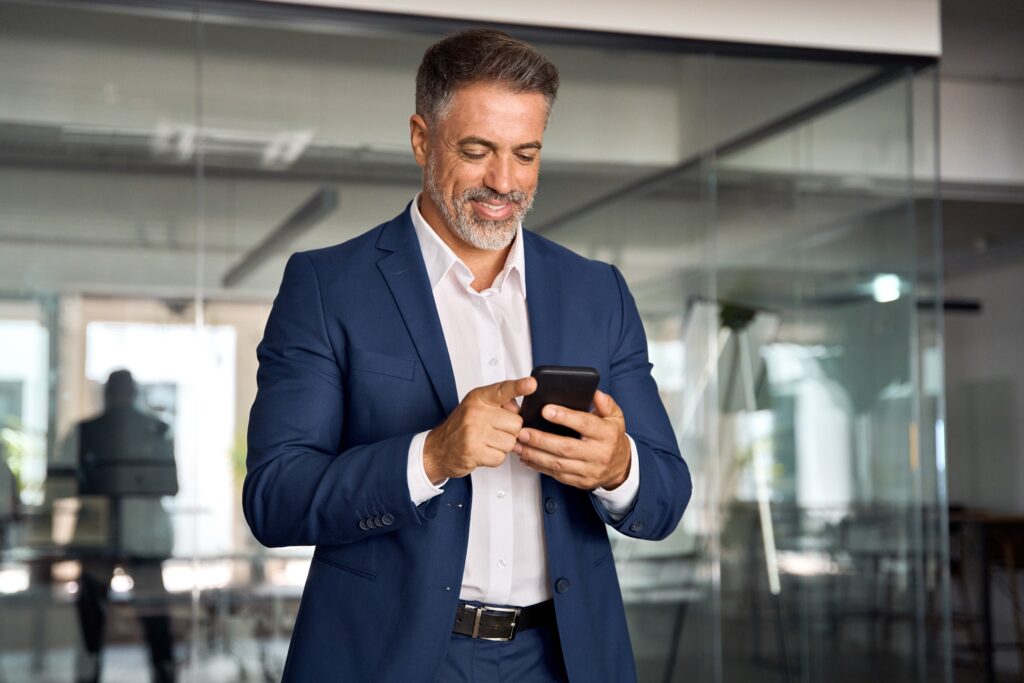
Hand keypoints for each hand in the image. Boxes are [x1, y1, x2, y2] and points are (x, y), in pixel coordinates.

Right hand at [423, 377, 535, 483]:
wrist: (437, 450)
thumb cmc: (460, 428)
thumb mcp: (477, 407)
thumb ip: (499, 404)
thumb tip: (519, 409)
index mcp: (478, 398)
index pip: (502, 390)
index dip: (519, 386)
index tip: (531, 384)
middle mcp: (475, 412)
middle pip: (516, 423)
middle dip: (509, 431)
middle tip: (493, 432)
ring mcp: (473, 432)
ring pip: (510, 442)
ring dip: (502, 446)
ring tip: (486, 442)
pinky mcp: (474, 451)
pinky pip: (501, 457)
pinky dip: (494, 458)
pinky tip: (483, 452)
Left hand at [513, 390, 630, 490]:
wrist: (620, 467)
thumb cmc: (612, 438)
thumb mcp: (615, 417)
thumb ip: (605, 403)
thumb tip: (595, 393)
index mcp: (607, 435)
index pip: (584, 424)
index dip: (564, 417)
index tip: (546, 410)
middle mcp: (598, 454)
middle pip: (566, 447)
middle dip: (541, 440)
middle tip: (523, 432)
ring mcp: (589, 470)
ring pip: (558, 464)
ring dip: (534, 454)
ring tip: (518, 445)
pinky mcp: (580, 482)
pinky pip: (556, 475)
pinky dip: (539, 466)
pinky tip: (527, 457)